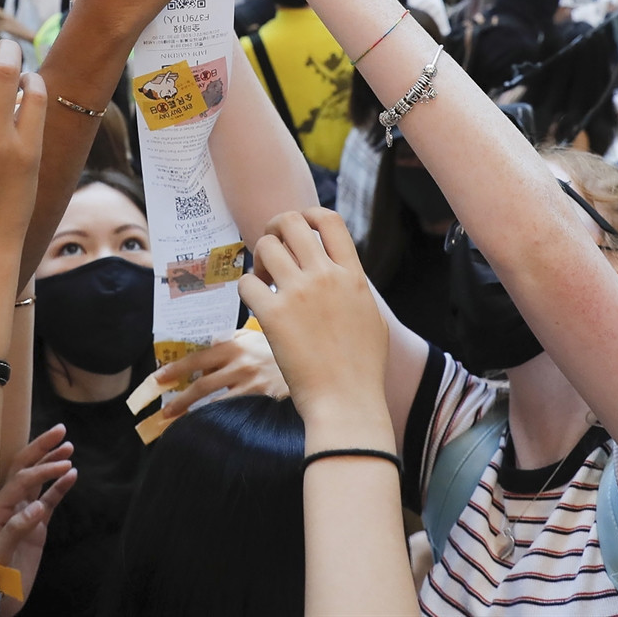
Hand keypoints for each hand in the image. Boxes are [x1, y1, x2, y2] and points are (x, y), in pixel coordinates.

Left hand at [0, 424, 76, 599]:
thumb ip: (15, 531)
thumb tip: (37, 509)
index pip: (21, 480)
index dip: (41, 470)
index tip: (63, 466)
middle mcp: (9, 505)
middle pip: (25, 468)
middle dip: (42, 448)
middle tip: (61, 431)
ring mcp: (23, 513)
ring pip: (38, 480)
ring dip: (52, 462)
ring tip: (69, 446)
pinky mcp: (35, 526)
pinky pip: (49, 501)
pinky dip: (60, 488)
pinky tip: (72, 474)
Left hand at [152, 327, 287, 419]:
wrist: (315, 365)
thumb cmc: (282, 351)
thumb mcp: (257, 336)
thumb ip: (234, 338)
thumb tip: (210, 343)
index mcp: (235, 345)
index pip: (197, 359)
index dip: (175, 370)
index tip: (158, 379)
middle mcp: (240, 365)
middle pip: (201, 385)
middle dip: (179, 400)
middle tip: (164, 411)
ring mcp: (251, 385)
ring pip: (214, 404)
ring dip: (194, 413)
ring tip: (179, 423)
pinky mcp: (262, 402)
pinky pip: (233, 413)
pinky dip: (218, 420)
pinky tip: (209, 427)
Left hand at [236, 209, 388, 435]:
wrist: (347, 401)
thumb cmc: (362, 368)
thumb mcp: (371, 317)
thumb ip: (354, 287)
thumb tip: (340, 271)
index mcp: (352, 275)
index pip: (328, 220)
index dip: (308, 215)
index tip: (298, 229)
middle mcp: (325, 276)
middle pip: (291, 222)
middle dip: (275, 229)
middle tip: (271, 250)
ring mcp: (299, 294)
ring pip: (265, 246)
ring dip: (259, 258)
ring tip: (263, 279)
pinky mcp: (273, 316)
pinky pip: (246, 282)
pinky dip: (246, 288)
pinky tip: (255, 304)